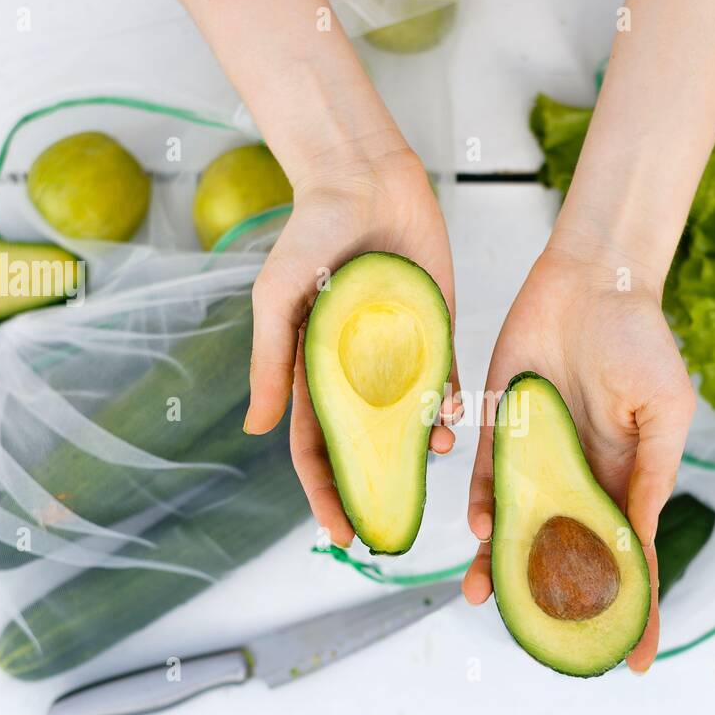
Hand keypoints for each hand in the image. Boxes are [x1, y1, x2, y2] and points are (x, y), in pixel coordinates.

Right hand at [243, 141, 461, 546]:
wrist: (363, 180)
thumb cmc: (309, 235)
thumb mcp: (277, 300)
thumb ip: (271, 363)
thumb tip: (256, 429)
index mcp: (312, 373)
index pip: (316, 449)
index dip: (324, 494)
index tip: (340, 534)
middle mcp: (356, 374)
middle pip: (364, 449)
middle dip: (374, 490)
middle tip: (389, 530)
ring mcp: (397, 355)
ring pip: (410, 422)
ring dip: (420, 448)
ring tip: (434, 457)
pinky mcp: (434, 331)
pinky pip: (445, 381)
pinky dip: (452, 406)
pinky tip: (458, 420)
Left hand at [462, 245, 694, 672]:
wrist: (590, 279)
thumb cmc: (640, 338)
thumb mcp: (663, 411)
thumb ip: (650, 474)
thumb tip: (639, 538)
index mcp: (627, 479)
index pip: (633, 558)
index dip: (638, 609)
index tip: (637, 658)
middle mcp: (579, 476)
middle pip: (565, 553)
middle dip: (552, 596)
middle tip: (536, 634)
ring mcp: (538, 455)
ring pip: (517, 526)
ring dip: (499, 562)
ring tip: (479, 594)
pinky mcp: (502, 427)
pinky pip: (489, 478)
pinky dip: (484, 506)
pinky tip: (482, 529)